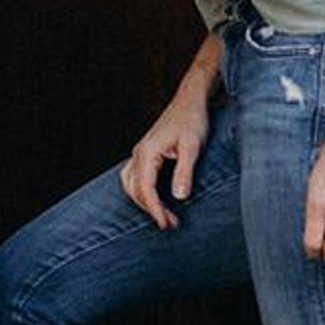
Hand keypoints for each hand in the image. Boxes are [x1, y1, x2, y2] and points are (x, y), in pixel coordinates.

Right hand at [119, 84, 211, 229]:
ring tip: (163, 215)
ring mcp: (140, 151)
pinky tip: (155, 197)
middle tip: (171, 224)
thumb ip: (184, 172)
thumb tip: (179, 197)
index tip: (167, 224)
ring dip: (144, 201)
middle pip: (135, 189)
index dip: (155, 209)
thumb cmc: (192, 120)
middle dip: (151, 209)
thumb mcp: (192, 146)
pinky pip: (135, 176)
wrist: (191, 100)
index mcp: (148, 151)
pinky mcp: (146, 151)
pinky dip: (141, 190)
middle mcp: (139, 152)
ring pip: (131, 183)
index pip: (146, 188)